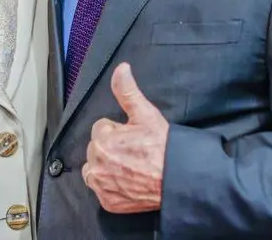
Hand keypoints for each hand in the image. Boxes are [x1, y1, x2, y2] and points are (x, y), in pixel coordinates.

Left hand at [82, 63, 169, 213]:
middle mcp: (97, 164)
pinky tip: (128, 180)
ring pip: (95, 169)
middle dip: (111, 147)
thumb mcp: (145, 113)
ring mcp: (102, 185)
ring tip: (129, 165)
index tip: (132, 136)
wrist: (176, 179)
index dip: (118, 130)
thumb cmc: (162, 147)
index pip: (101, 128)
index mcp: (102, 140)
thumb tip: (120, 69)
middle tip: (133, 151)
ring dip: (106, 166)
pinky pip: (101, 189)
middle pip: (97, 149)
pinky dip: (111, 186)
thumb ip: (127, 90)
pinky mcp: (108, 202)